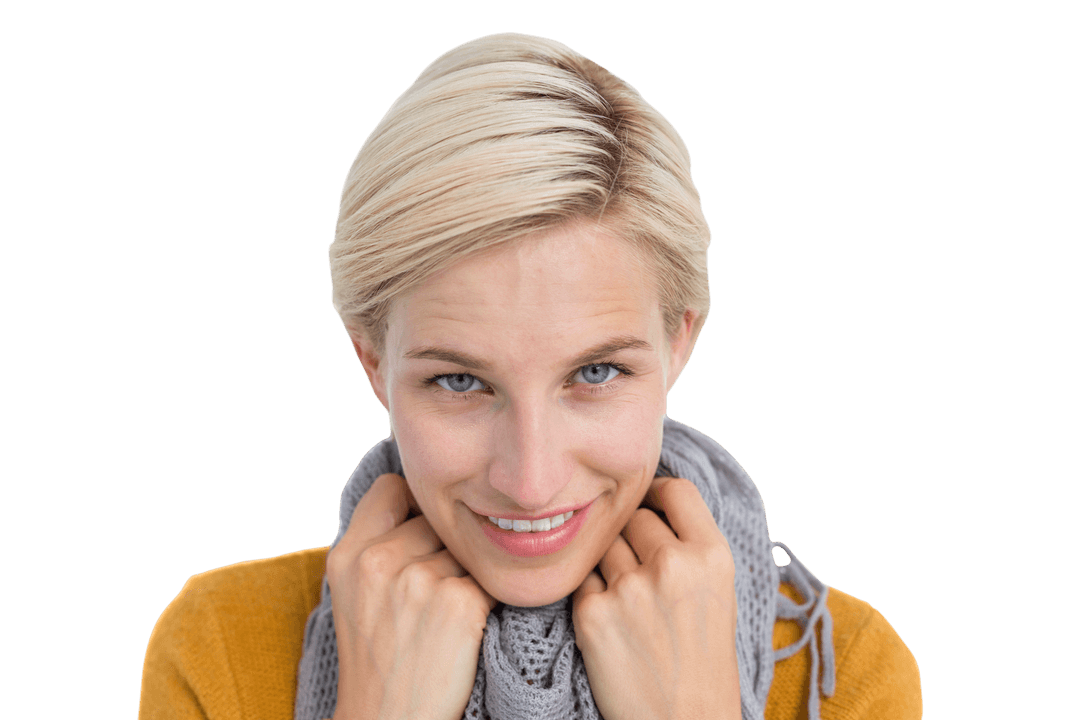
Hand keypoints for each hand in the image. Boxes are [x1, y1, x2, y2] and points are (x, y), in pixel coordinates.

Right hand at [326, 473, 499, 719]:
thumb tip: (423, 497)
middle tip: (432, 594)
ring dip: (467, 575)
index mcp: (348, 554)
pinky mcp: (459, 604)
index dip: (413, 505)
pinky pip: (490, 580)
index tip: (420, 532)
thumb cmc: (377, 658)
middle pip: (436, 520)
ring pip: (466, 550)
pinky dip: (488, 599)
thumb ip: (377, 543)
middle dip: (442, 549)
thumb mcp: (354, 592)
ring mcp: (419, 581)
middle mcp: (379, 561)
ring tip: (446, 616)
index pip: (392, 487)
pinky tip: (468, 627)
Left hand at [571, 476, 740, 719]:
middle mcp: (672, 564)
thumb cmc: (705, 663)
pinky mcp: (592, 614)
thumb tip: (651, 505)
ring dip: (608, 567)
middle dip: (631, 539)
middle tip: (641, 576)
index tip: (648, 504)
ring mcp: (629, 588)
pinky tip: (613, 626)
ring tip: (629, 606)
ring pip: (603, 547)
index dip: (657, 493)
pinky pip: (581, 582)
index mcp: (712, 555)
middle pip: (633, 518)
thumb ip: (690, 548)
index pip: (676, 491)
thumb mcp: (720, 594)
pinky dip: (591, 598)